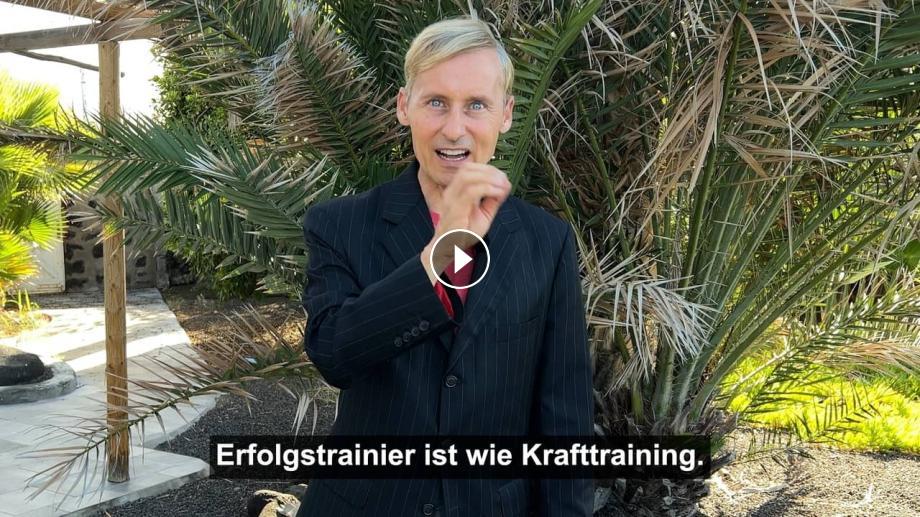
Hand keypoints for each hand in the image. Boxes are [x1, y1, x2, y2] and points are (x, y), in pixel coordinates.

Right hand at [421, 163, 511, 283]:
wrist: (449, 249)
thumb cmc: (464, 232)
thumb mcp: (484, 213)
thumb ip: (493, 199)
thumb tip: (505, 185)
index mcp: (455, 190)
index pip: (468, 168)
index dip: (487, 169)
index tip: (503, 178)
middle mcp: (450, 192)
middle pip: (467, 168)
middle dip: (489, 171)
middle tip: (505, 180)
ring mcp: (451, 200)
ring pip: (467, 176)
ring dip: (489, 178)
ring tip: (502, 186)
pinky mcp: (455, 209)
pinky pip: (471, 191)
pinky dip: (488, 188)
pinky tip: (498, 193)